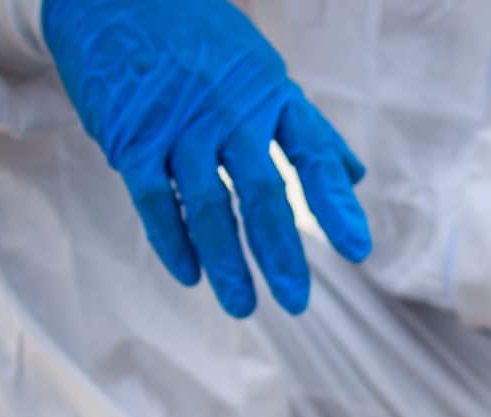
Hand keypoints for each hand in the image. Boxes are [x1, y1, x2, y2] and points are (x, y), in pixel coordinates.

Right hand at [42, 0, 371, 315]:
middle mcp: (229, 112)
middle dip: (281, 251)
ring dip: (226, 262)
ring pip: (207, 206)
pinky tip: (190, 274)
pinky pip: (154, 200)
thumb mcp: (260, 69)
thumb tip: (353, 175)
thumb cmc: (197, 36)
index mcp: (268, 94)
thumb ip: (305, 127)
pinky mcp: (132, 137)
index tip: (358, 249)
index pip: (312, 154)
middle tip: (296, 300)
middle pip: (261, 192)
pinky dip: (172, 241)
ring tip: (242, 305)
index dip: (335, 204)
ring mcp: (178, 126)